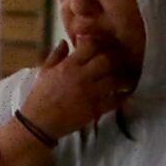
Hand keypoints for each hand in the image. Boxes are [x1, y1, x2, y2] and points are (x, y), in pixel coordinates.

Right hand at [16, 31, 134, 146]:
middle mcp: (81, 77)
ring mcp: (89, 93)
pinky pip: (115, 100)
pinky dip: (122, 97)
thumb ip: (56, 56)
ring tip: (126, 77)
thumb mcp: (44, 72)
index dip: (99, 43)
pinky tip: (125, 94)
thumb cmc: (40, 97)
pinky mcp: (94, 109)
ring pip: (115, 80)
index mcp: (68, 66)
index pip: (90, 45)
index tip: (101, 45)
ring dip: (123, 78)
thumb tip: (64, 42)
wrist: (38, 123)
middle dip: (115, 59)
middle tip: (120, 60)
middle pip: (107, 60)